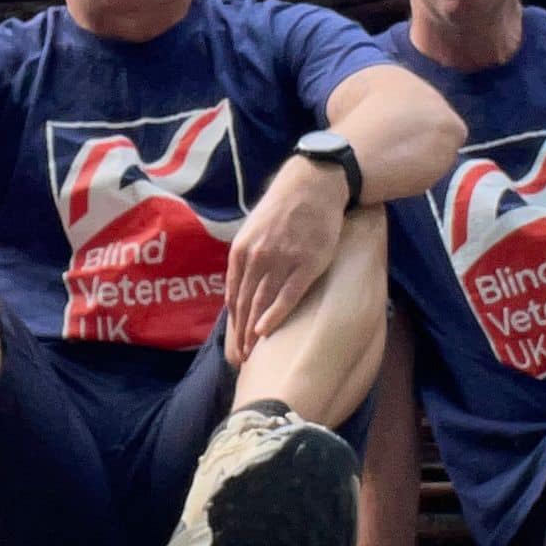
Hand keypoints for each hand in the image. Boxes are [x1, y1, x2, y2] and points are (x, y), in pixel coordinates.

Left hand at [225, 162, 345, 361]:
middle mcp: (258, 257)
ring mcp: (282, 260)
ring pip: (263, 303)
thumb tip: (240, 289)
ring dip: (254, 331)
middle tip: (241, 359)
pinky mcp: (307, 263)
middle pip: (245, 304)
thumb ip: (246, 258)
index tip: (234, 344)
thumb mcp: (253, 229)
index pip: (233, 295)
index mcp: (241, 250)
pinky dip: (275, 315)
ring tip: (252, 354)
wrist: (313, 185)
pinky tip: (266, 332)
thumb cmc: (283, 209)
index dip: (233, 323)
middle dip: (241, 334)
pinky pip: (287, 296)